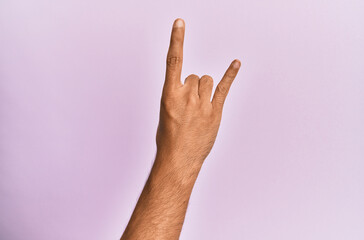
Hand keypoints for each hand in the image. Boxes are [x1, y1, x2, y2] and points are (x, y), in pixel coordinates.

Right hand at [156, 18, 240, 170]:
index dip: (177, 40)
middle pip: (195, 76)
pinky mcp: (215, 112)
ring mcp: (202, 104)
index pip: (173, 61)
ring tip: (199, 110)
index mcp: (169, 94)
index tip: (180, 23)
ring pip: (207, 81)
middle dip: (193, 88)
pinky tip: (236, 63)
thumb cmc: (169, 138)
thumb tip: (189, 88)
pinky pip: (224, 88)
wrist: (178, 159)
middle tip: (189, 109)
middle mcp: (186, 96)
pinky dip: (230, 74)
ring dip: (204, 91)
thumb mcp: (165, 113)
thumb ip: (177, 96)